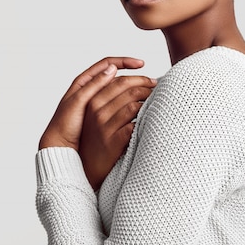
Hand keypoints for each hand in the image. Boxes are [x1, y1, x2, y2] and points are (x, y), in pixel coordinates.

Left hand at [38, 57, 150, 150]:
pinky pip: (119, 103)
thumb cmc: (64, 123)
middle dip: (136, 77)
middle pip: (118, 76)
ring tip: (150, 93)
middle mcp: (93, 88)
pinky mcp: (102, 114)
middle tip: (151, 82)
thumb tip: (112, 68)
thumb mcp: (79, 101)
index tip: (141, 64)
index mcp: (84, 81)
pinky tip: (140, 105)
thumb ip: (95, 84)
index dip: (125, 62)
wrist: (60, 145)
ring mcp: (98, 101)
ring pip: (121, 90)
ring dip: (136, 89)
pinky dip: (131, 102)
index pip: (109, 63)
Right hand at [78, 73, 156, 189]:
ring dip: (147, 102)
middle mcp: (96, 111)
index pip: (118, 81)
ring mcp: (104, 126)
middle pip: (127, 90)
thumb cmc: (97, 138)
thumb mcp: (96, 115)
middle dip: (146, 86)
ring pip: (133, 105)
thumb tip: (134, 83)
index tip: (151, 80)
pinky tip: (149, 120)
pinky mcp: (113, 141)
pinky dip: (144, 120)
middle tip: (157, 88)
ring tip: (155, 103)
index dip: (138, 78)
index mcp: (92, 101)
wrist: (87, 167)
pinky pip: (134, 125)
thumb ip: (109, 98)